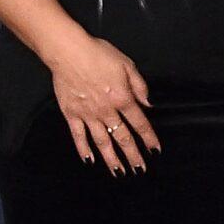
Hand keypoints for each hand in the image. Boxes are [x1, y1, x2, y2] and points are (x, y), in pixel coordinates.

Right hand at [49, 34, 157, 172]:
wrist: (68, 51)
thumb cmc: (98, 54)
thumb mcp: (127, 65)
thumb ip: (140, 86)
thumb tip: (148, 104)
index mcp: (122, 98)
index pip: (140, 123)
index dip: (149, 138)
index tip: (155, 150)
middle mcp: (106, 110)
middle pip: (123, 137)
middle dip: (133, 155)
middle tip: (140, 169)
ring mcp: (87, 114)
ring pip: (102, 141)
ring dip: (111, 158)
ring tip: (119, 172)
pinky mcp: (71, 113)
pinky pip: (78, 136)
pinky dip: (84, 149)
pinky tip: (89, 160)